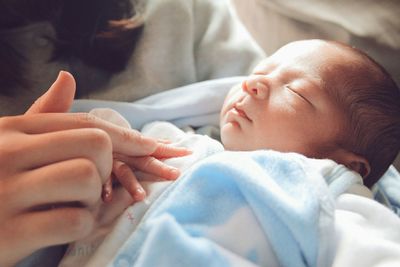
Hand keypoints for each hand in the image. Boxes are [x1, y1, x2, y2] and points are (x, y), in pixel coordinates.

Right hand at [0, 72, 184, 265]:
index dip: (126, 136)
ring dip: (94, 198)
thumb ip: (43, 116)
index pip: (84, 123)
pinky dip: (82, 225)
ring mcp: (6, 191)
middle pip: (96, 145)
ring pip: (88, 177)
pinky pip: (75, 220)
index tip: (153, 148)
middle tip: (98, 186)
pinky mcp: (10, 232)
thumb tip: (68, 76)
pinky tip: (63, 228)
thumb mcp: (10, 144)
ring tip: (74, 205)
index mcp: (12, 130)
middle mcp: (7, 152)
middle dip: (110, 168)